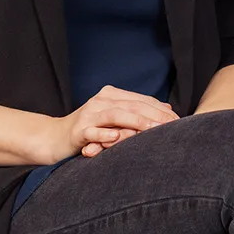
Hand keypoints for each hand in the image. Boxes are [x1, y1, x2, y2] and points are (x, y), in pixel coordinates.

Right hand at [46, 85, 177, 161]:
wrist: (54, 139)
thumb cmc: (89, 130)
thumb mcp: (113, 119)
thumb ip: (134, 113)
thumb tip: (165, 109)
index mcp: (111, 95)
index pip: (142, 100)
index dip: (160, 110)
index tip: (178, 121)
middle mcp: (101, 100)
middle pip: (132, 106)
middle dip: (154, 116)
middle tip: (172, 126)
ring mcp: (88, 114)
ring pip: (116, 115)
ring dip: (136, 123)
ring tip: (153, 130)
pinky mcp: (78, 130)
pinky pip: (93, 131)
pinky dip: (105, 134)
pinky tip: (116, 137)